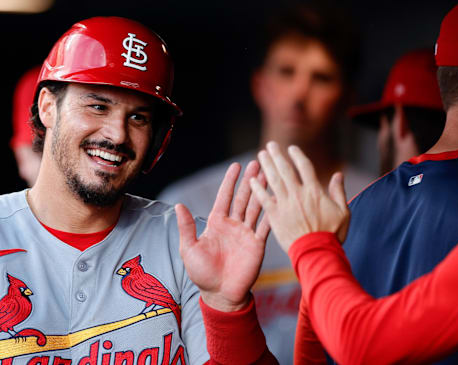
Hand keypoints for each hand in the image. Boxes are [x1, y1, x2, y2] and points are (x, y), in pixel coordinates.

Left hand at [177, 161, 268, 311]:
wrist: (220, 294)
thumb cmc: (202, 273)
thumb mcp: (190, 248)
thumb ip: (186, 227)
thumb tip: (178, 205)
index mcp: (216, 223)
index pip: (224, 197)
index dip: (230, 181)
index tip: (236, 165)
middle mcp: (233, 225)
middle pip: (243, 198)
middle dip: (250, 180)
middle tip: (258, 162)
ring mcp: (246, 233)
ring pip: (256, 207)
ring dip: (263, 191)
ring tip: (271, 175)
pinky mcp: (257, 244)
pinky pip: (266, 226)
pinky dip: (272, 213)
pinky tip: (279, 200)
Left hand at [250, 142, 349, 252]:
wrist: (317, 253)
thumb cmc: (332, 234)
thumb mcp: (343, 212)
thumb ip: (339, 192)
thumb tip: (338, 175)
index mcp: (315, 192)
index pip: (304, 167)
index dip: (297, 155)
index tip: (291, 148)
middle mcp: (298, 194)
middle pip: (285, 169)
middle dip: (277, 155)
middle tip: (269, 145)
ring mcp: (285, 204)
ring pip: (273, 180)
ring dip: (266, 166)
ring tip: (261, 155)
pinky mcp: (275, 216)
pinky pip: (264, 199)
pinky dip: (257, 189)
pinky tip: (251, 180)